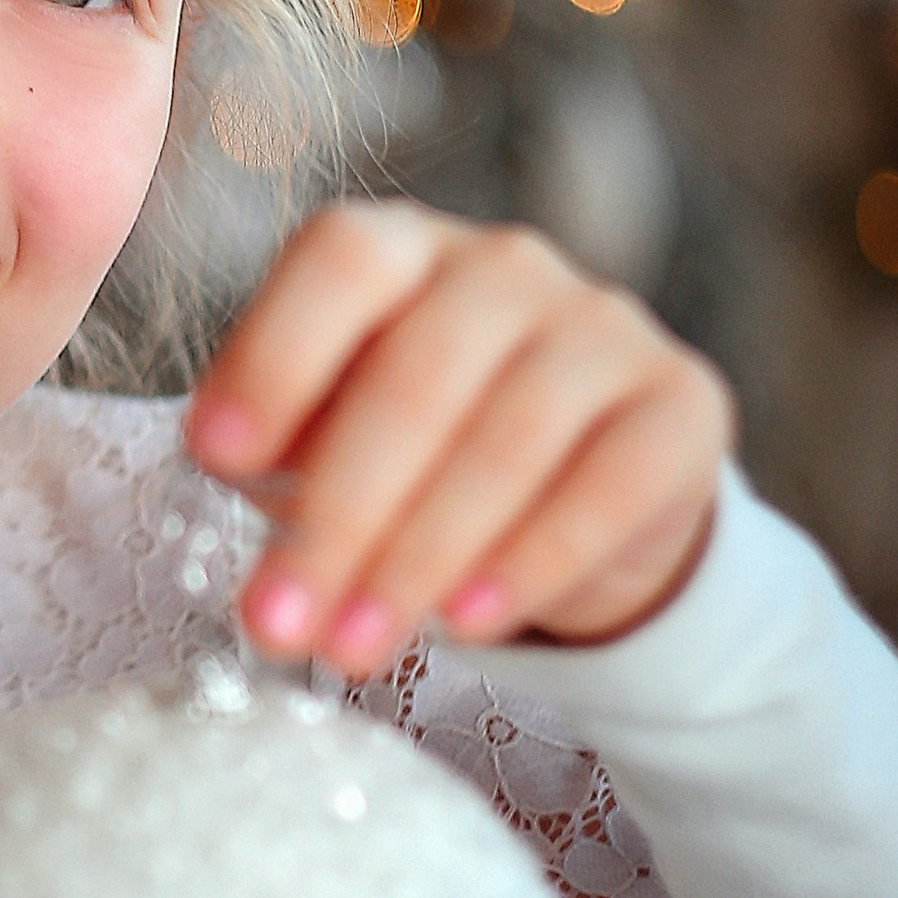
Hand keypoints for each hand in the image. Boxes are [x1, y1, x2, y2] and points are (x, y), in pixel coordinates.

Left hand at [188, 200, 731, 677]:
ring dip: (416, 558)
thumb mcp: (326, 440)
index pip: (341, 261)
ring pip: (507, 440)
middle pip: (416, 376)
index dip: (275, 354)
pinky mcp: (682, 405)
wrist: (586, 502)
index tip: (215, 455)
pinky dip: (530, 562)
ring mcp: (604, 327)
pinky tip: (466, 625)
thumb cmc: (414, 460)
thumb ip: (276, 440)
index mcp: (403, 249)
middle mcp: (505, 266)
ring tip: (350, 648)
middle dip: (335, 514)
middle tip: (277, 620)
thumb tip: (222, 457)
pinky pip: (609, 486)